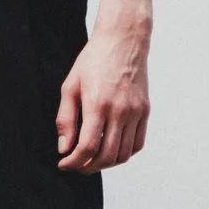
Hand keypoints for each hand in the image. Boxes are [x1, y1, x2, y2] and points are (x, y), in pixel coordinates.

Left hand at [55, 22, 150, 172]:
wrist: (123, 41)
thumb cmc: (94, 60)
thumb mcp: (70, 86)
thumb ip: (65, 119)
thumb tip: (64, 148)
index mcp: (98, 104)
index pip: (88, 147)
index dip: (74, 162)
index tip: (64, 164)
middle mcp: (120, 111)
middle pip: (107, 156)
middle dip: (88, 167)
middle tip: (76, 165)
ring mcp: (135, 112)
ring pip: (123, 155)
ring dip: (106, 163)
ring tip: (92, 159)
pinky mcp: (145, 111)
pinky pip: (137, 144)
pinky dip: (123, 154)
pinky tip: (111, 149)